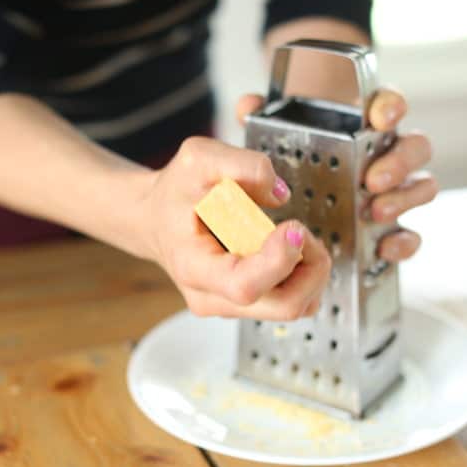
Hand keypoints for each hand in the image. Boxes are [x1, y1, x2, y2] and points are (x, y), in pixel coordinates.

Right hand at [140, 136, 331, 319]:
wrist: (155, 220)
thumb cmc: (175, 194)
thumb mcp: (198, 158)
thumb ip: (243, 165)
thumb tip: (280, 194)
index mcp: (193, 266)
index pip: (244, 285)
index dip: (279, 259)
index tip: (293, 227)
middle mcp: (212, 297)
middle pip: (284, 306)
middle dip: (310, 266)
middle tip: (300, 230)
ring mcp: (230, 307)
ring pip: (294, 307)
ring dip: (310, 271)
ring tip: (292, 237)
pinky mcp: (246, 307)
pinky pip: (292, 302)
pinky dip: (303, 277)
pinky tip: (287, 250)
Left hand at [236, 89, 436, 261]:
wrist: (291, 206)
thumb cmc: (292, 163)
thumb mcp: (271, 139)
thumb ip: (261, 119)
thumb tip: (249, 106)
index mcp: (363, 126)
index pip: (388, 106)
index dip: (390, 107)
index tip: (381, 118)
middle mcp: (386, 155)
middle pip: (416, 147)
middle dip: (399, 162)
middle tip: (372, 180)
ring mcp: (392, 192)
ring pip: (422, 187)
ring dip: (404, 198)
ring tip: (376, 211)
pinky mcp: (389, 228)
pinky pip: (410, 234)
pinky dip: (404, 241)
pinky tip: (384, 246)